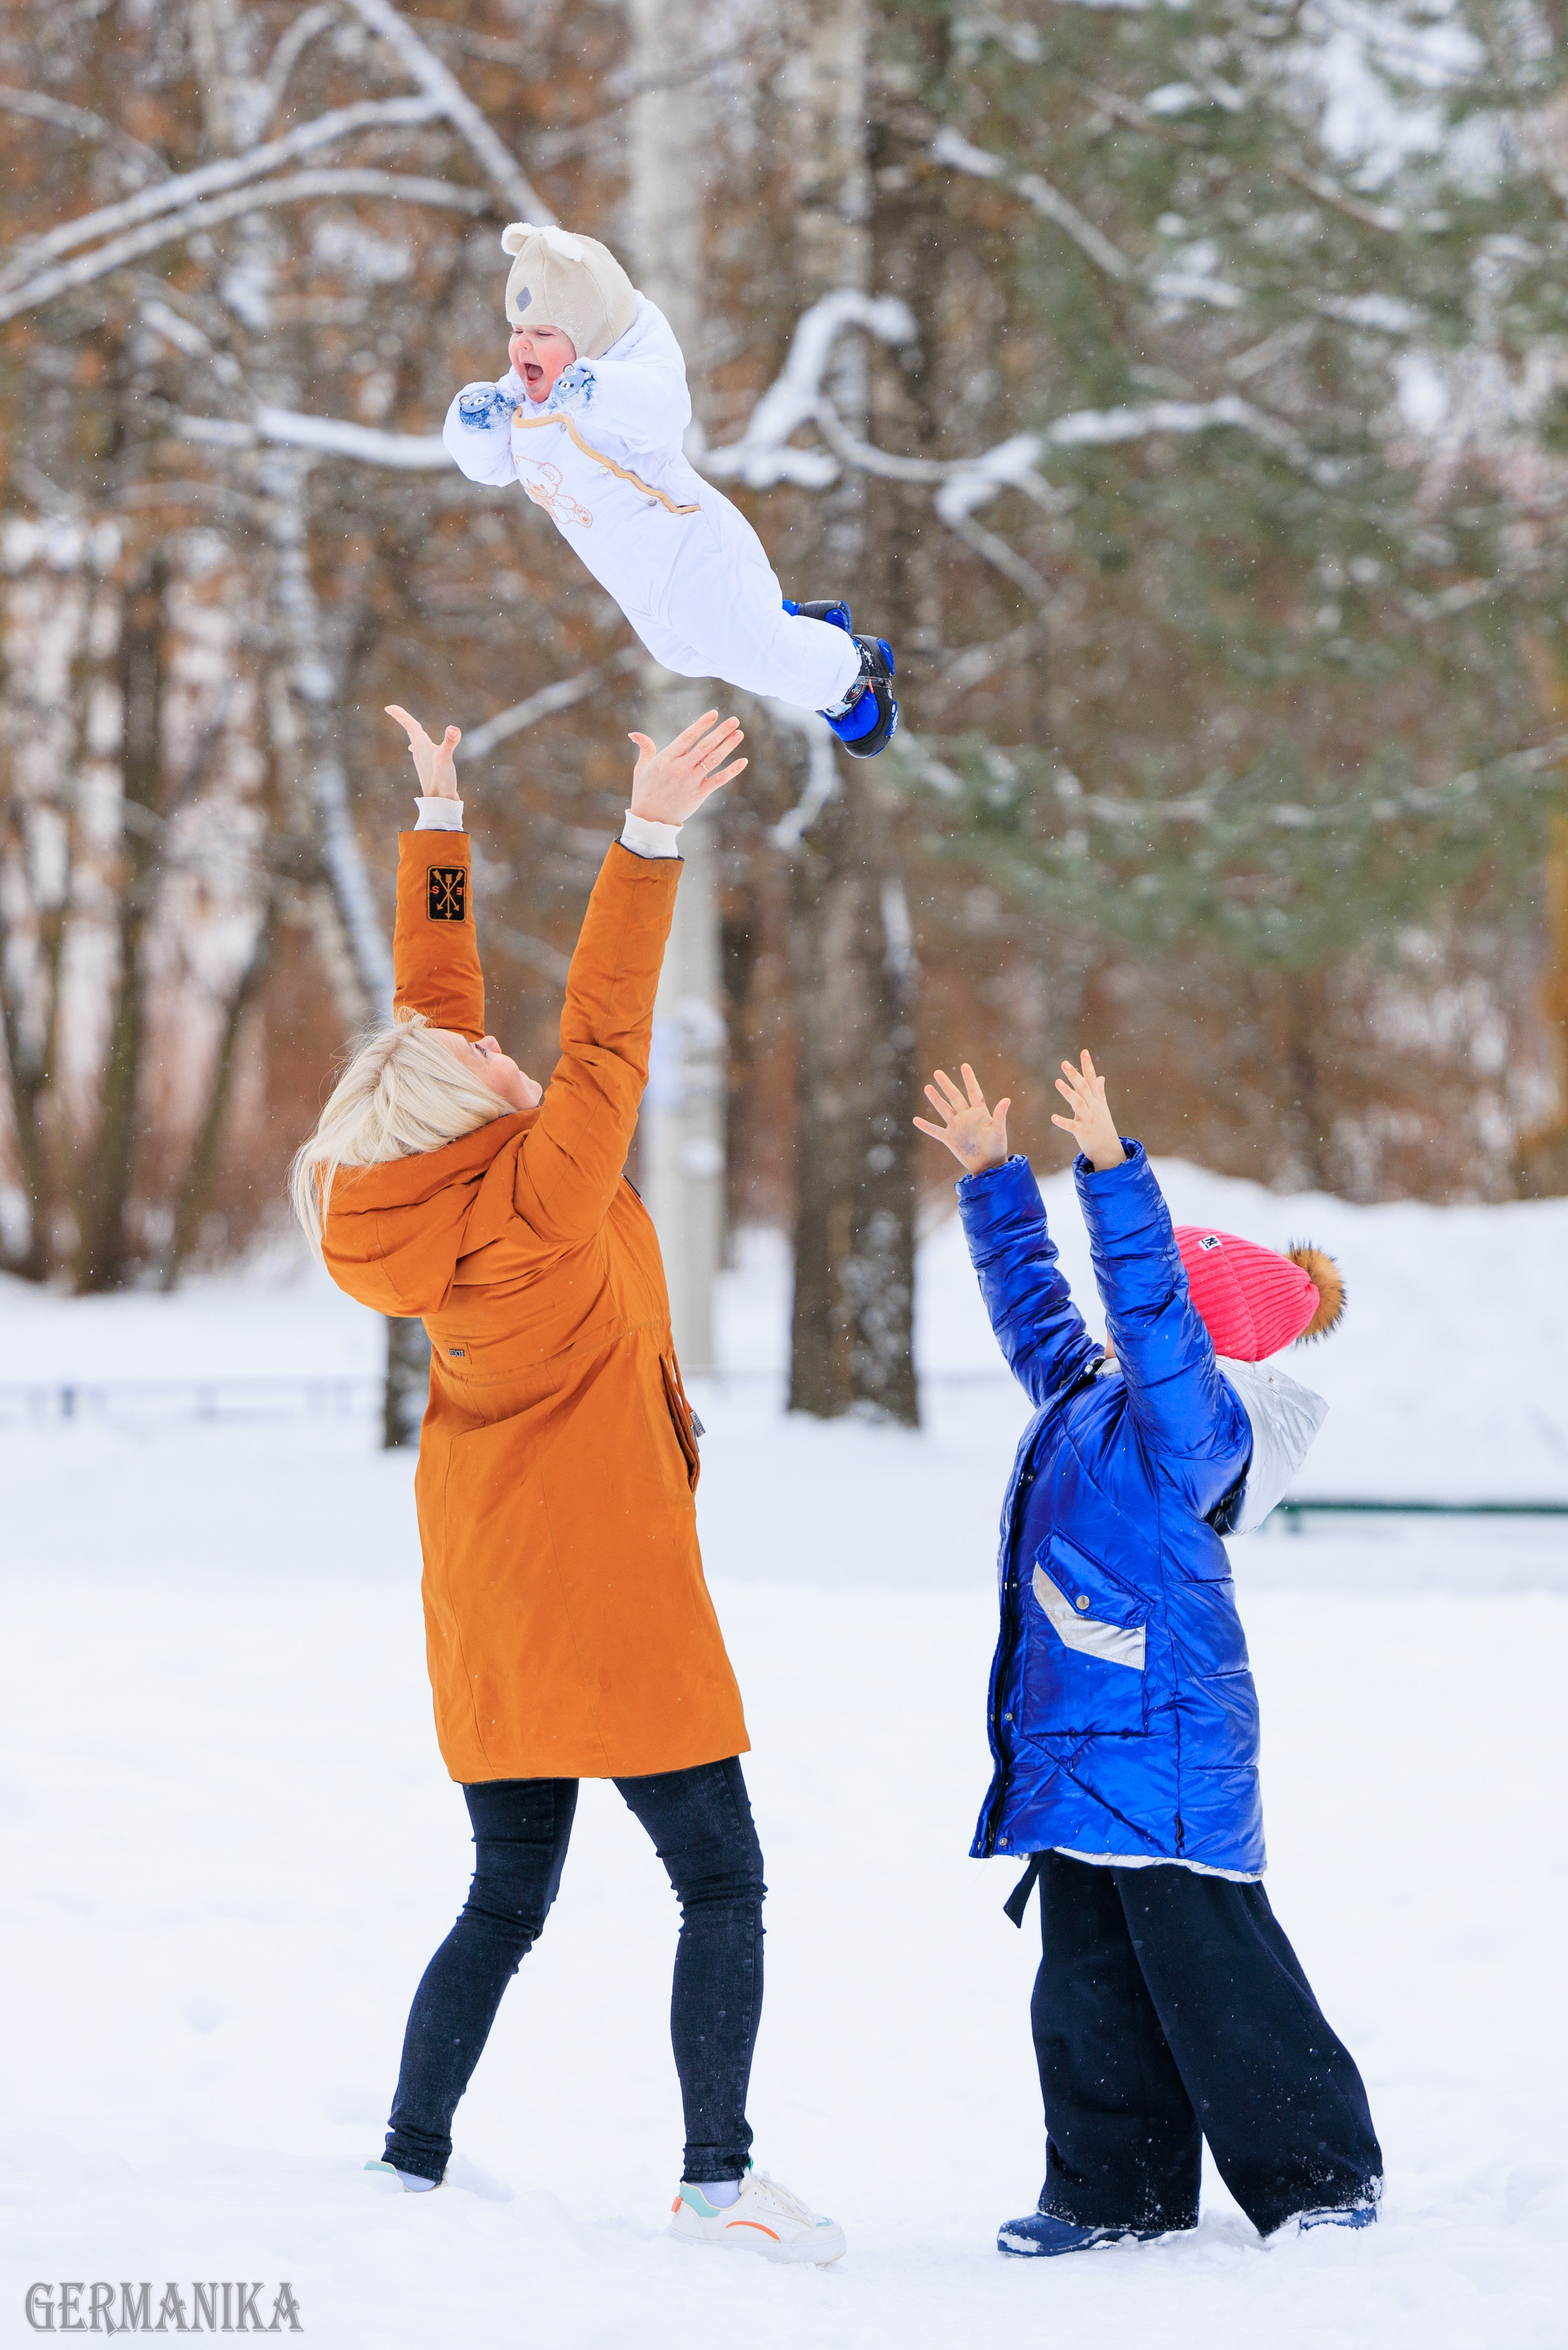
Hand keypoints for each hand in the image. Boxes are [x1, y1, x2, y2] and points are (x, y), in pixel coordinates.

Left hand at [386, 705, 459, 798]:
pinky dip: (419, 744)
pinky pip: (421, 750)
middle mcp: (420, 752)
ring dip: (412, 731)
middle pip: (411, 731)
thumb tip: (453, 729)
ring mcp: (423, 760)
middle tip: (393, 710)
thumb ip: (449, 743)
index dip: (400, 715)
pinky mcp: (429, 768)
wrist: (439, 804)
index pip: (410, 725)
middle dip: (404, 719)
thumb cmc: (441, 782)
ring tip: (409, 725)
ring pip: (416, 741)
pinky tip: (415, 749)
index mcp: (422, 746)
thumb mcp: (445, 759)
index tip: (388, 706)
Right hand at [627, 710, 746, 826]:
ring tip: (739, 734)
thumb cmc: (645, 792)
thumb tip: (634, 733)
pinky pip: (718, 780)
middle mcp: (680, 768)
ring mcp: (691, 781)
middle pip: (704, 746)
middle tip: (734, 720)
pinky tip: (743, 761)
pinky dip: (732, 771)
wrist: (651, 820)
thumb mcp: (641, 769)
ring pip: (713, 760)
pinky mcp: (699, 794)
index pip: (688, 736)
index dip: (702, 724)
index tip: (714, 713)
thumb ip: (645, 748)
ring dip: (728, 746)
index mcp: (666, 759)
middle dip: (721, 731)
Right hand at [913, 1063, 1010, 1174]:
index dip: (969, 1079)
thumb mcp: (999, 1131)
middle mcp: (966, 1117)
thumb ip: (1000, 1115)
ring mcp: (957, 1127)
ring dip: (935, 1099)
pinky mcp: (950, 1139)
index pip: (973, 1092)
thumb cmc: (997, 1148)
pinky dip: (926, 1126)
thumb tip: (1007, 1099)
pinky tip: (916, 1120)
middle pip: (955, 1097)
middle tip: (938, 1072)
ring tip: (928, 1087)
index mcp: (979, 1113)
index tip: (964, 1066)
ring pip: (944, 1109)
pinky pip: (935, 1131)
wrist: (988, 1166)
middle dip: (946, 1085)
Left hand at [1051, 1049, 1124, 1170]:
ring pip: (1078, 1103)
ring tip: (1057, 1082)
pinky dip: (1063, 1122)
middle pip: (1083, 1088)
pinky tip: (1053, 1117)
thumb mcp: (1103, 1108)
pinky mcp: (1082, 1132)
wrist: (1108, 1150)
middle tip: (1064, 1063)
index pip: (1092, 1080)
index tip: (1084, 1052)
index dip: (1087, 1066)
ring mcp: (1088, 1119)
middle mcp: (1093, 1107)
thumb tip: (1101, 1077)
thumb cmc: (1103, 1127)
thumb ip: (1100, 1092)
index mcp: (1096, 1100)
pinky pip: (1071, 1126)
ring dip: (1068, 1092)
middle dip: (1074, 1075)